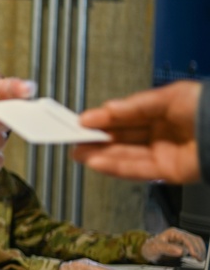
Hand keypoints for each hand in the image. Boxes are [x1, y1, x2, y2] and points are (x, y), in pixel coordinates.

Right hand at [73, 81, 201, 183]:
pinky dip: (115, 167)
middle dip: (97, 139)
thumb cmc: (207, 107)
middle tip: (73, 139)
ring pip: (126, 156)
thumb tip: (108, 110)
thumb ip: (136, 106)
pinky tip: (97, 162)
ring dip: (101, 155)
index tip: (82, 121)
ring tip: (78, 152)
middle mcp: (162, 134)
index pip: (126, 117)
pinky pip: (137, 170)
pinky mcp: (169, 172)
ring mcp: (165, 153)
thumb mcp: (168, 97)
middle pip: (123, 138)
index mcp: (162, 112)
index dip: (103, 119)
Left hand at [141, 227, 205, 262]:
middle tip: (199, 259)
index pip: (186, 238)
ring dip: (200, 249)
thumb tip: (181, 251)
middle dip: (198, 249)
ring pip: (196, 242)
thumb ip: (168, 249)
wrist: (148, 250)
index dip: (192, 247)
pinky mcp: (184, 244)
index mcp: (173, 232)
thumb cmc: (150, 247)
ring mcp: (182, 239)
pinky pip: (194, 245)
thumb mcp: (156, 248)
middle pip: (194, 239)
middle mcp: (179, 234)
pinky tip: (198, 256)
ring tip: (200, 258)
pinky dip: (198, 250)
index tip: (195, 255)